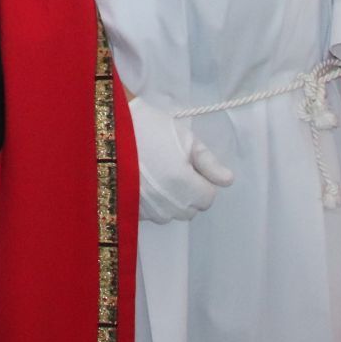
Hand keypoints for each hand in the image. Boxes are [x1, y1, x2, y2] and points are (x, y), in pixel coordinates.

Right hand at [128, 96, 232, 222]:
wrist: (113, 127)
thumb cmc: (152, 128)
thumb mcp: (186, 139)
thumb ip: (209, 163)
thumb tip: (227, 181)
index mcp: (184, 183)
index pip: (208, 198)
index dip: (203, 182)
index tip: (191, 167)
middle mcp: (167, 202)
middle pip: (191, 209)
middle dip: (189, 194)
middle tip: (175, 170)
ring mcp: (147, 208)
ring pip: (171, 214)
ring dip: (171, 201)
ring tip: (158, 176)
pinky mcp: (131, 209)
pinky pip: (152, 214)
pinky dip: (152, 203)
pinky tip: (144, 183)